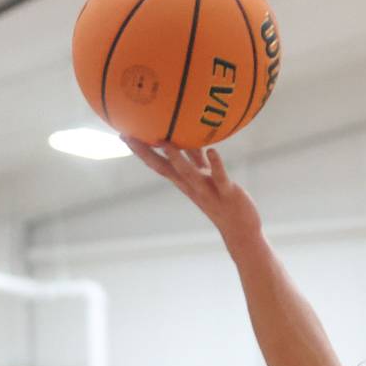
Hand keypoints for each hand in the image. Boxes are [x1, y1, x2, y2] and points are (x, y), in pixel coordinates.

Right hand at [123, 140, 263, 250]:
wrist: (240, 230)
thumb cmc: (224, 200)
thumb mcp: (207, 177)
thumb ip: (197, 158)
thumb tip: (188, 137)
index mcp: (186, 182)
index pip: (159, 164)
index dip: (142, 151)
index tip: (125, 135)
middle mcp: (192, 186)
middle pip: (165, 168)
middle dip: (146, 153)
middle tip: (129, 137)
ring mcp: (208, 190)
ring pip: (189, 173)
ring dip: (176, 158)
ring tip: (164, 142)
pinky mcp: (227, 193)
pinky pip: (220, 178)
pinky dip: (217, 164)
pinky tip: (213, 150)